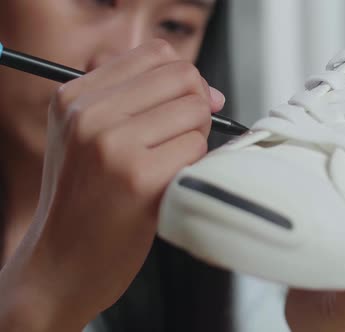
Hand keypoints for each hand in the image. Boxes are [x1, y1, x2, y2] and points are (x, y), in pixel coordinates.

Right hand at [0, 39, 223, 331]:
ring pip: (195, 112)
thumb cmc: (84, 203)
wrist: (59, 266)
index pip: (155, 54)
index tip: (186, 104)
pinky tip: (168, 186)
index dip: (184, 78)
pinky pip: (196, 150)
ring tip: (168, 166)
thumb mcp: (87, 139)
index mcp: (74, 96)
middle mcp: (89, 114)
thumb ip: (138, 103)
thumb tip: (208, 90)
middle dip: (196, 106)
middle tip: (182, 138)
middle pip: (182, 77)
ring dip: (196, 140)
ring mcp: (113, 145)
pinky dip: (194, 167)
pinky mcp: (139, 178)